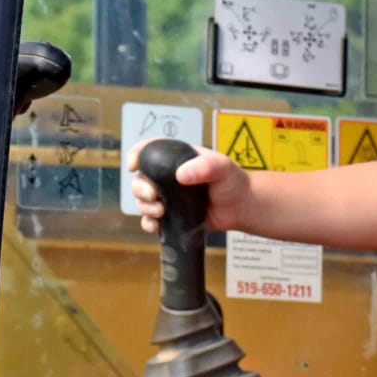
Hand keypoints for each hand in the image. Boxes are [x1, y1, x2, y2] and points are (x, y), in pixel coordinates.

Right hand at [128, 140, 253, 232]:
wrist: (242, 207)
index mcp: (177, 158)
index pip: (150, 150)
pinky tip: (155, 226)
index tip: (134, 165)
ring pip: (143, 201)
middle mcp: (168, 177)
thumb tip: (181, 174)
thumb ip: (205, 167)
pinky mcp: (172, 216)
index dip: (137, 154)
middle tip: (153, 196)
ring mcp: (169, 197)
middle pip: (141, 179)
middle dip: (140, 188)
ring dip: (144, 207)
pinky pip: (151, 220)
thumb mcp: (222, 167)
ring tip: (160, 213)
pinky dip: (148, 224)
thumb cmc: (233, 181)